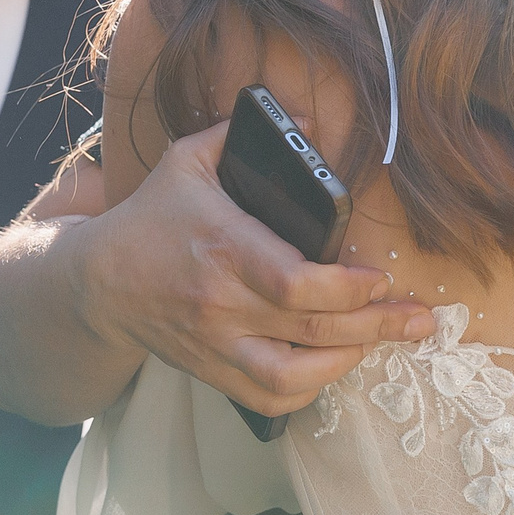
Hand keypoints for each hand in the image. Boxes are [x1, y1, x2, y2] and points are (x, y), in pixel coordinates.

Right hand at [80, 122, 436, 415]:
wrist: (96, 283)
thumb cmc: (151, 217)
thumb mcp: (188, 162)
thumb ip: (238, 134)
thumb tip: (302, 116)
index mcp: (223, 248)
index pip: (294, 283)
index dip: (347, 289)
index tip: (381, 278)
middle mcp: (221, 304)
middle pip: (309, 330)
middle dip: (375, 325)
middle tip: (418, 317)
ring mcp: (216, 345)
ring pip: (292, 375)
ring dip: (347, 361)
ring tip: (384, 340)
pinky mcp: (212, 371)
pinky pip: (268, 397)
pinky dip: (309, 389)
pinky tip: (336, 366)